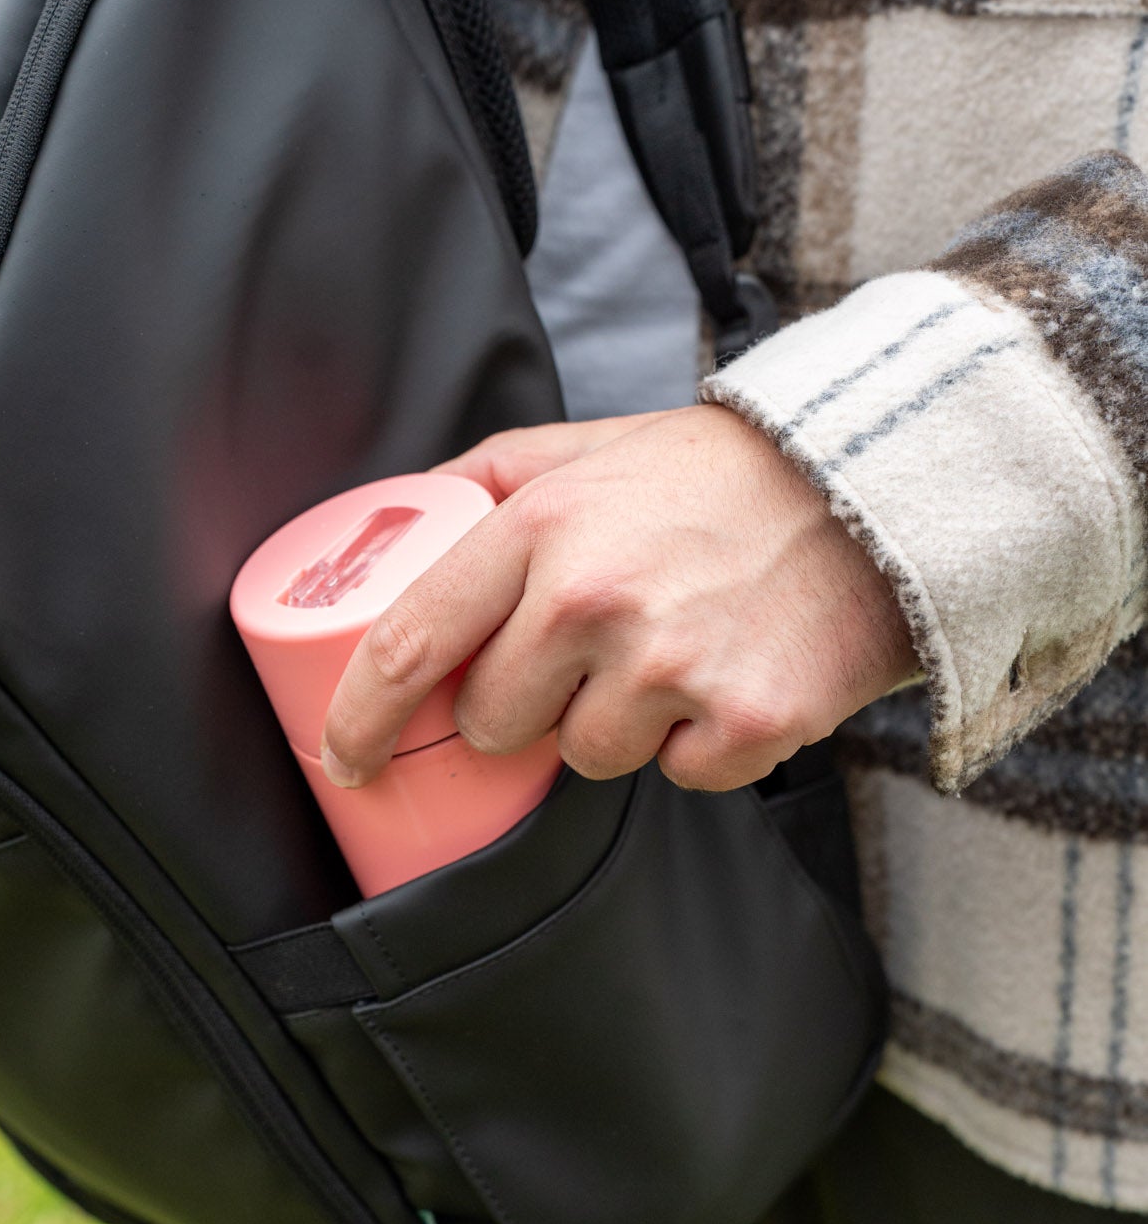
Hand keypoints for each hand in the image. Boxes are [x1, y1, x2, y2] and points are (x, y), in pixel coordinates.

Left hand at [321, 404, 917, 792]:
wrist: (879, 488)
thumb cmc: (723, 474)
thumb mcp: (593, 447)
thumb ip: (494, 477)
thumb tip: (405, 518)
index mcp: (541, 526)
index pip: (409, 643)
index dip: (359, 718)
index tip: (344, 758)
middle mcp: (592, 597)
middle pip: (494, 723)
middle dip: (524, 705)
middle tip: (590, 653)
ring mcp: (670, 665)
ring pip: (586, 759)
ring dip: (619, 724)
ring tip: (676, 651)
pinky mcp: (744, 722)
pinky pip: (680, 777)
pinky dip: (700, 746)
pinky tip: (729, 679)